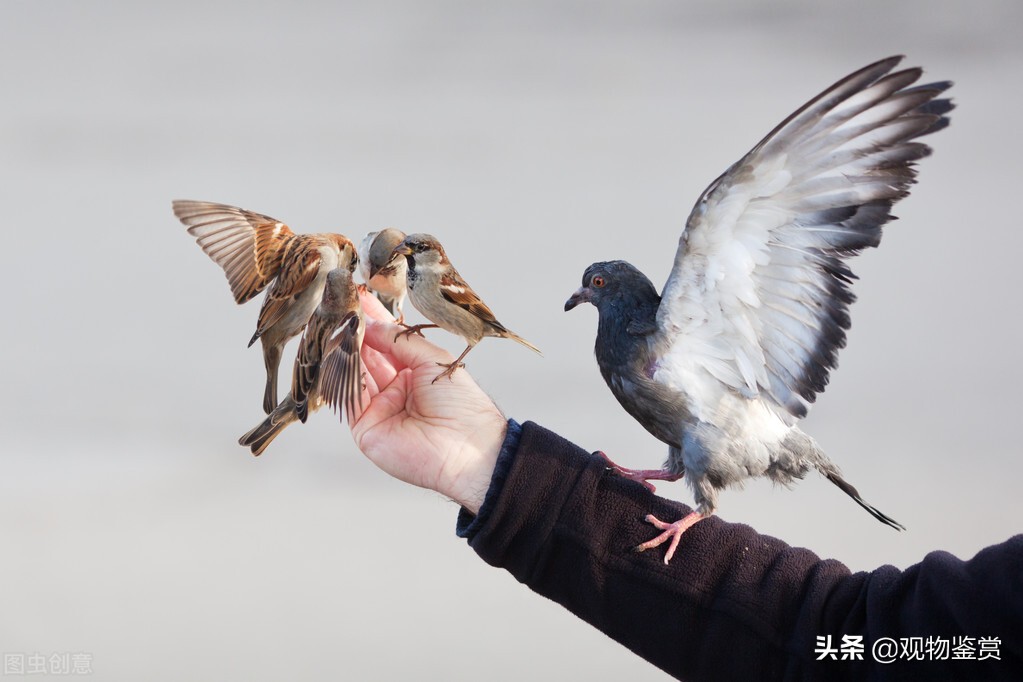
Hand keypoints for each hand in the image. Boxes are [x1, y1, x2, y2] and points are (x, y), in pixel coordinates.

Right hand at [351, 291, 507, 513]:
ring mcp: (377, 408)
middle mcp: (393, 389)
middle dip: (355, 330)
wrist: (468, 449)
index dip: (374, 320)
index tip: (358, 297)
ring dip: (346, 347)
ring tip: (340, 321)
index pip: (387, 342)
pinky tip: (342, 350)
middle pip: (367, 354)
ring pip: (354, 372)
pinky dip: (344, 372)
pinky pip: (349, 394)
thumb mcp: (433, 360)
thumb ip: (400, 340)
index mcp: (414, 373)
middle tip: (342, 305)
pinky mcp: (364, 425)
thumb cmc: (462, 405)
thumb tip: (371, 322)